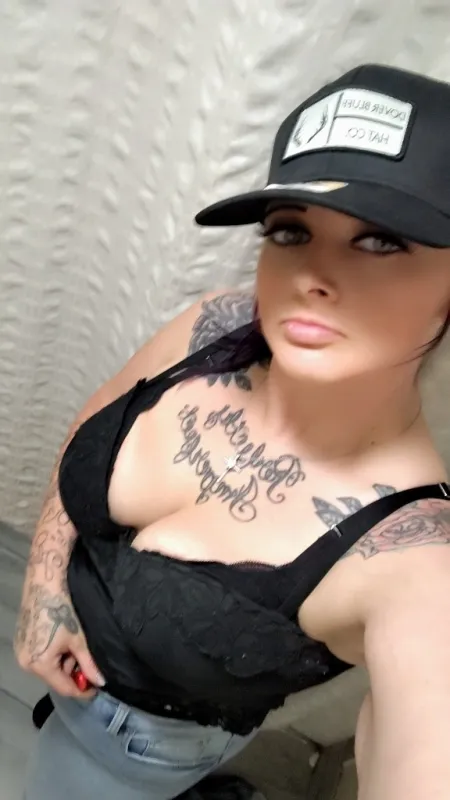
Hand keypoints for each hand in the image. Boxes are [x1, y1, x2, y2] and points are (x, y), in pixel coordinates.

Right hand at [14, 580, 104, 698]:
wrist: (45, 586)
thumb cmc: (63, 611)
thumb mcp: (79, 641)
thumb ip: (89, 664)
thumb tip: (101, 682)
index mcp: (39, 665)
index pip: (63, 688)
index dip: (81, 690)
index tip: (95, 688)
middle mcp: (26, 663)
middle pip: (54, 678)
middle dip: (72, 673)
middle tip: (88, 663)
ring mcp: (21, 653)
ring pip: (48, 668)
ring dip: (64, 663)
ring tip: (77, 648)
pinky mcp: (21, 642)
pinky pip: (41, 657)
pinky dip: (54, 655)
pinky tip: (64, 643)